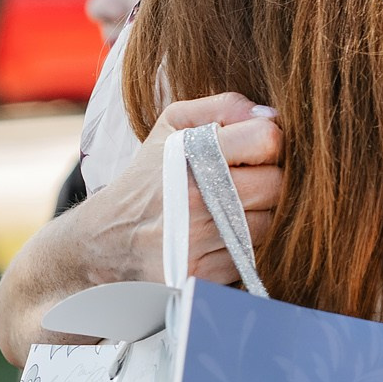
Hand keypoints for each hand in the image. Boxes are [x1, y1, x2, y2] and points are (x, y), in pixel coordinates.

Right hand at [82, 92, 284, 290]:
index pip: (267, 140)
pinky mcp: (202, 274)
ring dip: (258, 216)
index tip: (256, 150)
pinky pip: (251, 257)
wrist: (105, 239)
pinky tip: (217, 238)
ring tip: (228, 209)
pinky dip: (241, 247)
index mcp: (190, 154)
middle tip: (245, 182)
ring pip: (269, 224)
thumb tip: (272, 116)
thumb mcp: (172, 125)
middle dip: (269, 180)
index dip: (270, 142)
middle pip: (277, 185)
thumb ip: (224, 107)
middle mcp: (194, 198)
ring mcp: (198, 240)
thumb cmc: (149, 175)